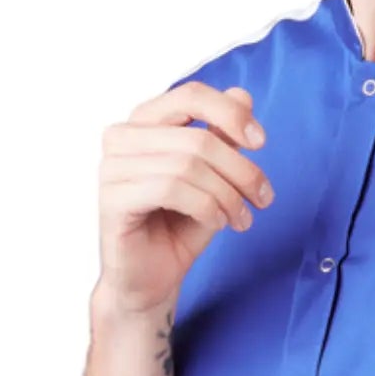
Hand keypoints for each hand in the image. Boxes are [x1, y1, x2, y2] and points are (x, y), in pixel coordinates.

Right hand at [94, 82, 273, 316]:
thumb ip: (221, 137)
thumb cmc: (179, 226)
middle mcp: (121, 137)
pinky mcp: (111, 199)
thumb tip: (241, 95)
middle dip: (241, 170)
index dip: (231, 114)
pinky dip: (206, 207)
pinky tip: (217, 223)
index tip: (261, 142)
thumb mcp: (212, 177)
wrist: (151, 280)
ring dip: (227, 195)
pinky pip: (171, 189)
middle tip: (263, 198)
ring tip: (242, 218)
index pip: (190, 95)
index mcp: (144, 122)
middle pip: (197, 138)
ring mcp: (111, 167)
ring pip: (188, 165)